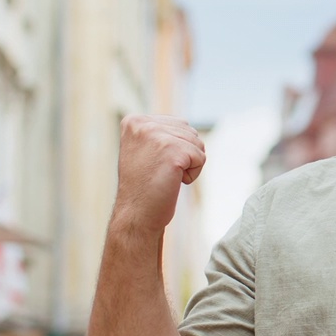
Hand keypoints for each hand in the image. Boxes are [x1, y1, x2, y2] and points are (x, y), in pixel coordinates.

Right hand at [111, 114, 205, 235]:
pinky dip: (193, 174)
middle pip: (190, 132)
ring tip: (165, 177)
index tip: (153, 164)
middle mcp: (143, 124)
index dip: (175, 148)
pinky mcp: (173, 150)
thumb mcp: (144, 150)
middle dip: (184, 155)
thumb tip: (186, 126)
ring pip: (197, 144)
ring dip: (188, 165)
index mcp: (134, 121)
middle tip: (160, 172)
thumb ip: (158, 132)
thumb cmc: (143, 186)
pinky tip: (173, 182)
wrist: (136, 215)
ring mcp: (157, 135)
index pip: (178, 124)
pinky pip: (201, 158)